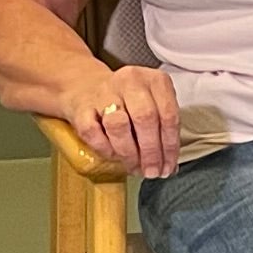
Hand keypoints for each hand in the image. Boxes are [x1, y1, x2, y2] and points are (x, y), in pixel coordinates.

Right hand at [65, 62, 183, 179]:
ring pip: (119, 125)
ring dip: (129, 152)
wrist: (85, 88)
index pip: (169, 114)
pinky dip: (105, 148)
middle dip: (151, 152)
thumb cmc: (126, 103)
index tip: (168, 167)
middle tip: (152, 171)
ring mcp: (104, 92)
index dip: (170, 146)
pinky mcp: (81, 106)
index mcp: (155, 80)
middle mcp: (131, 81)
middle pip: (146, 118)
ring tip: (134, 166)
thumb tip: (170, 167)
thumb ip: (162, 132)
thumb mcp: (151, 107)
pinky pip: (93, 132)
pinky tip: (113, 155)